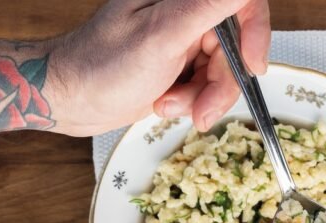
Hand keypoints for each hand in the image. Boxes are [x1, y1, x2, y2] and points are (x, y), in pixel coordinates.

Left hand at [49, 0, 270, 135]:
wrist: (69, 99)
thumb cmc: (100, 66)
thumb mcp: (160, 36)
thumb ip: (207, 5)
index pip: (243, 1)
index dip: (256, 32)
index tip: (252, 66)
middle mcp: (183, 11)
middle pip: (236, 44)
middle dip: (220, 83)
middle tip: (201, 108)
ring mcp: (181, 37)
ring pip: (223, 70)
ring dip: (201, 97)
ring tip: (167, 105)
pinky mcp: (177, 62)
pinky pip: (206, 84)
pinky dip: (190, 101)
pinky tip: (162, 104)